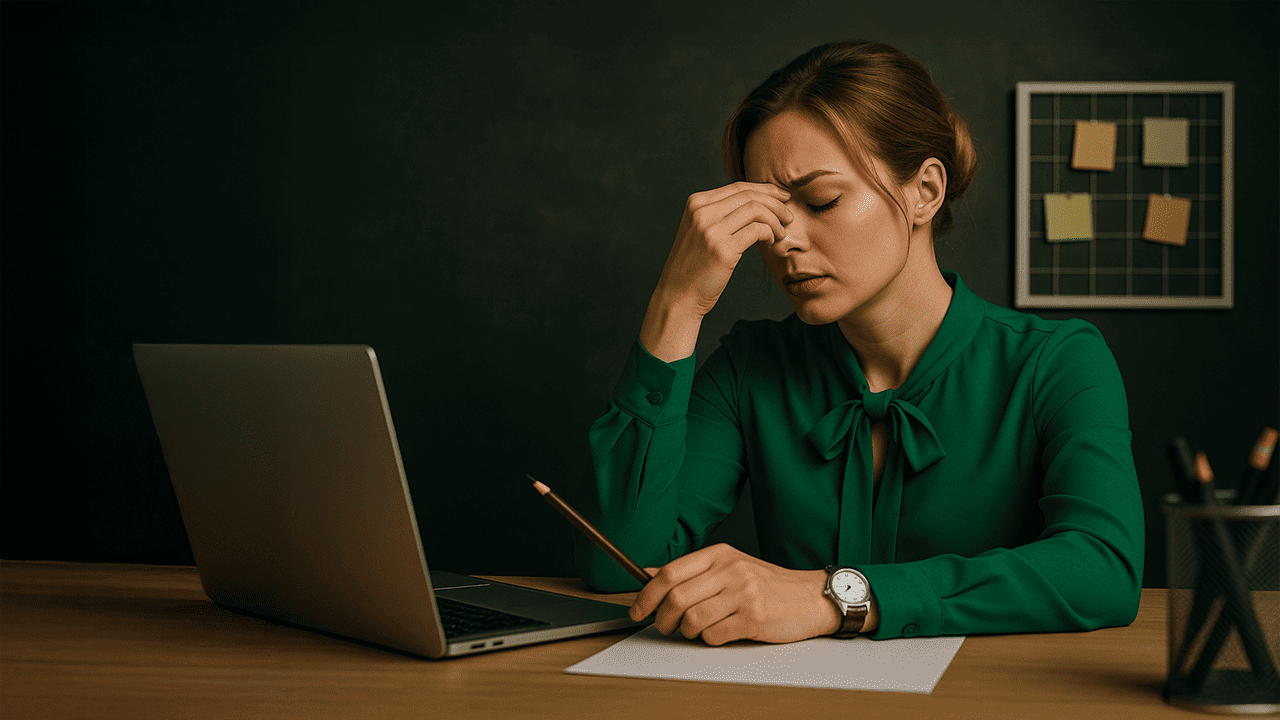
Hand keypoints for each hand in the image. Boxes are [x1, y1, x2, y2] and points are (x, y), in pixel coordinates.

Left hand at [627, 543, 843, 645]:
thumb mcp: (728, 567)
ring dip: (686, 632)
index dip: (647, 594)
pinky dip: (709, 640)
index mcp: (720, 554)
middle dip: (662, 618)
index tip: (637, 609)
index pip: (671, 572)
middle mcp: (730, 569)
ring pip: (693, 619)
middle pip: (677, 597)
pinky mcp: (754, 617)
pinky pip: (715, 635)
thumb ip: (690, 571)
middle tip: (663, 627)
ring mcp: (743, 593)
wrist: (809, 597)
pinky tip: (719, 634)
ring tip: (694, 631)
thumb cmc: (767, 585)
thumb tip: (648, 575)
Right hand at [655, 182, 792, 318]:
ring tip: (782, 232)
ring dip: (776, 220)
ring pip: (756, 210)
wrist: (678, 295)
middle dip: (775, 203)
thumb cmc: (694, 265)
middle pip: (749, 196)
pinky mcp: (722, 250)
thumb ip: (719, 214)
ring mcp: (711, 230)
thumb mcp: (700, 230)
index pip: (738, 187)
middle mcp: (702, 212)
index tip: (782, 196)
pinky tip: (772, 241)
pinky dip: (770, 233)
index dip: (764, 190)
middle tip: (789, 215)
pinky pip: (757, 231)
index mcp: (696, 203)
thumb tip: (756, 202)